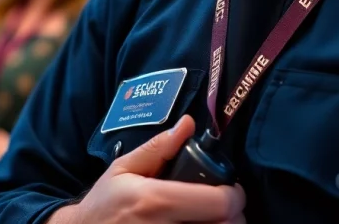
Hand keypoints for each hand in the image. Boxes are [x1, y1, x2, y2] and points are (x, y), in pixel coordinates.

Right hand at [48, 116, 245, 223]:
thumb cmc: (104, 204)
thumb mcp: (124, 168)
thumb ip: (159, 148)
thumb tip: (188, 124)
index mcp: (155, 201)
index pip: (220, 203)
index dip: (234, 195)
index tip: (231, 190)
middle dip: (233, 215)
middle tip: (223, 205)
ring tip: (210, 215)